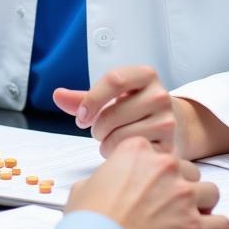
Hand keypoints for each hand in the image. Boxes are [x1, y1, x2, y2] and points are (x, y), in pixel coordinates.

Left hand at [54, 66, 179, 157]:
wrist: (171, 124)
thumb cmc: (134, 108)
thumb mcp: (111, 97)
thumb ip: (83, 97)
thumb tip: (57, 95)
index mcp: (145, 75)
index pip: (114, 80)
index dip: (92, 100)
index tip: (81, 116)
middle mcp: (160, 94)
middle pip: (113, 112)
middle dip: (96, 127)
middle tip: (97, 131)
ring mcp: (167, 120)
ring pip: (121, 135)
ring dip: (106, 142)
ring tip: (109, 140)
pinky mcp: (168, 144)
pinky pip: (132, 152)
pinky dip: (119, 153)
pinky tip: (121, 149)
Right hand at [67, 136, 228, 228]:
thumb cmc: (90, 220)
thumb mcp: (85, 185)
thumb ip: (104, 177)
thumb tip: (105, 185)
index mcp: (137, 150)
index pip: (158, 152)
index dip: (155, 170)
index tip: (150, 182)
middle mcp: (165, 167)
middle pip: (189, 170)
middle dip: (181, 186)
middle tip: (168, 203)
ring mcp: (183, 196)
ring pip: (210, 192)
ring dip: (202, 204)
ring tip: (189, 216)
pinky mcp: (195, 227)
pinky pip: (221, 224)